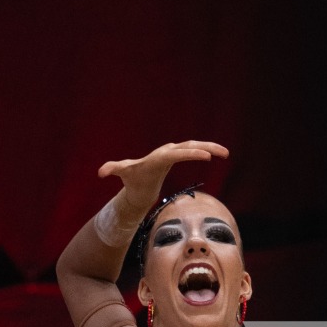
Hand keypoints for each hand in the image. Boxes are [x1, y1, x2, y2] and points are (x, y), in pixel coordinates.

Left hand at [97, 141, 229, 216]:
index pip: (176, 154)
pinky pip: (196, 151)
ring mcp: (174, 152)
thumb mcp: (122, 173)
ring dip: (210, 148)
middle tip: (222, 153)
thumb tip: (101, 172)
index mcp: (158, 157)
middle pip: (188, 147)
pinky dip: (208, 151)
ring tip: (226, 153)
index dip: (190, 155)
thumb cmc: (131, 178)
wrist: (136, 180)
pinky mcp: (180, 155)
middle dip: (205, 148)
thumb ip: (113, 169)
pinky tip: (221, 154)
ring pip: (194, 147)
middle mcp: (167, 151)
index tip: (205, 157)